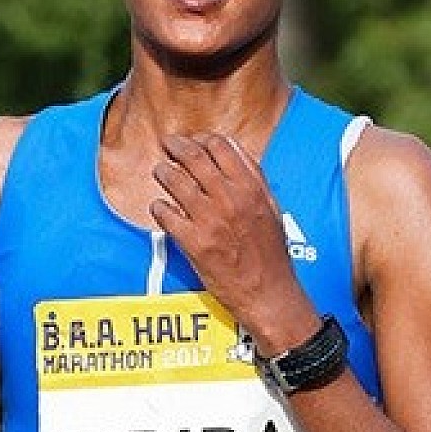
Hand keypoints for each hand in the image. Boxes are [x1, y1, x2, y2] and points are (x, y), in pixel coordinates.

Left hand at [150, 133, 314, 346]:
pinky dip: (159, 207)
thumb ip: (254, 178)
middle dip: (176, 146)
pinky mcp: (193, 242)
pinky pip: (165, 214)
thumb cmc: (270, 253)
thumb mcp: (271, 208)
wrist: (267, 292)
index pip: (220, 145)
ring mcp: (210, 220)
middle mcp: (229, 199)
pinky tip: (160, 208)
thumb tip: (234, 153)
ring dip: (163, 172)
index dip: (202, 139)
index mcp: (250, 188)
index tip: (194, 141)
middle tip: (168, 145)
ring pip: (175, 181)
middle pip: (194, 157)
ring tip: (160, 171)